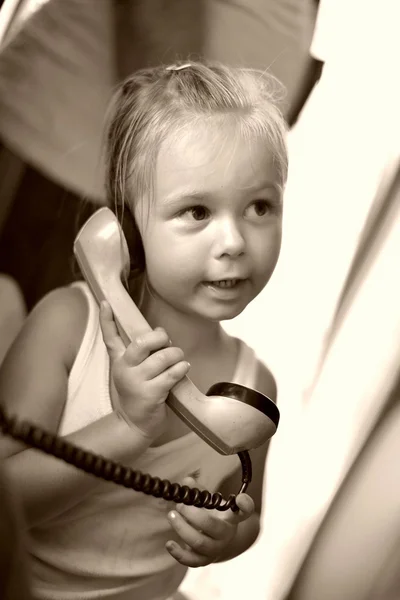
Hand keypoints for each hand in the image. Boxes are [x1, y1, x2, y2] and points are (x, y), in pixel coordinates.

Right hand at [99, 302, 189, 439]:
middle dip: (161, 338)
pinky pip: (172, 373)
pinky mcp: (151, 394)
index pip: (110, 337)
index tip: (105, 303)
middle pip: (142, 342)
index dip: (106, 319)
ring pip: (163, 357)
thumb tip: (159, 331)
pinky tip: (182, 370)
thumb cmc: (139, 394)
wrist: (134, 425)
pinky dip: (182, 369)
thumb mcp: (133, 372)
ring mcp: (137, 382)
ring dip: (177, 356)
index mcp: (119, 361)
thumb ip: (142, 353)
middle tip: (168, 344)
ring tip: (178, 361)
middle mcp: (125, 369)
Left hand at [166, 477, 254, 566]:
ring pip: (199, 542)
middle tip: (180, 505)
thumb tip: (186, 482)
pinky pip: (191, 561)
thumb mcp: (211, 503)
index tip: (240, 498)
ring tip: (172, 515)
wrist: (218, 543)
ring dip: (182, 528)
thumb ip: (200, 491)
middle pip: (212, 526)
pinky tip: (169, 544)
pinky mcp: (204, 560)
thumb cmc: (213, 517)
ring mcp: (216, 549)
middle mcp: (226, 534)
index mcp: (231, 517)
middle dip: (192, 514)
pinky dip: (178, 553)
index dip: (245, 505)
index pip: (244, 511)